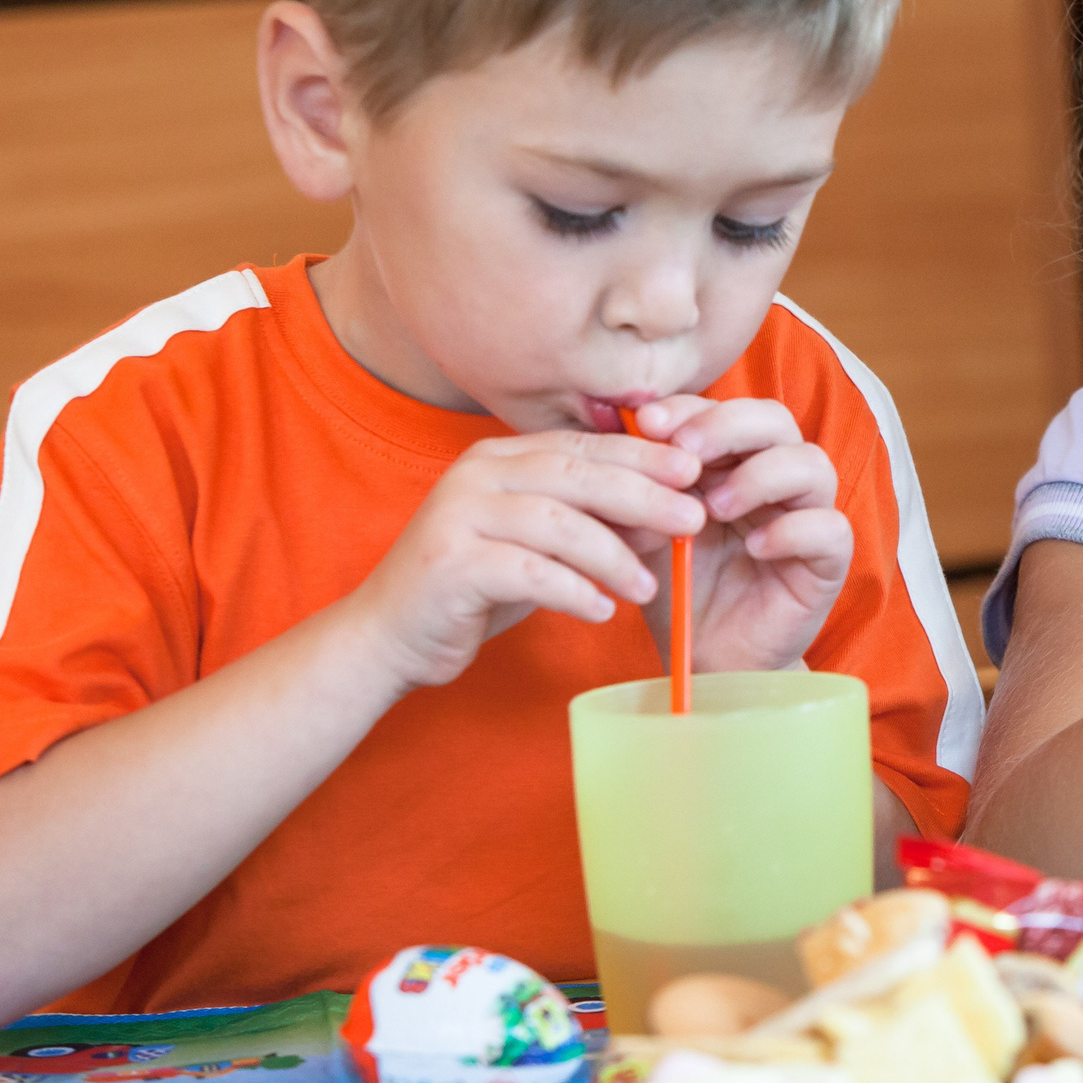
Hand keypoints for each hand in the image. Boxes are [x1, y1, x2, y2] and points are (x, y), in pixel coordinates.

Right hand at [344, 430, 705, 690]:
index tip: (696, 470)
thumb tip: (667, 517)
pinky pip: (527, 572)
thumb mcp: (539, 548)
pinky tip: (602, 610)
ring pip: (556, 522)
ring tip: (650, 587)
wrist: (387, 636)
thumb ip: (593, 526)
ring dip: (613, 554)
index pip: (583, 446)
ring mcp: (457, 515)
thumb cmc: (473, 588)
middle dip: (643, 494)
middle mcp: (476, 474)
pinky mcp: (449, 563)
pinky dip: (572, 589)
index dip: (643, 455)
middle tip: (693, 518)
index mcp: (499, 458)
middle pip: (576, 474)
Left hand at [628, 396, 853, 672]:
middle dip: (726, 427)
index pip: (724, 408)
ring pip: (812, 464)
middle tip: (685, 453)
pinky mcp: (828, 561)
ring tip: (716, 508)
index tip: (648, 422)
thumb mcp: (647, 529)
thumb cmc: (677, 586)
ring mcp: (807, 516)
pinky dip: (792, 530)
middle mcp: (776, 478)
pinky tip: (755, 548)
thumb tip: (619, 437)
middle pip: (774, 420)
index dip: (691, 407)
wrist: (703, 657)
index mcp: (734, 460)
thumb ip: (642, 486)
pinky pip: (830, 527)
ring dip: (761, 476)